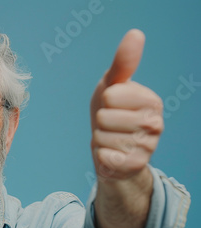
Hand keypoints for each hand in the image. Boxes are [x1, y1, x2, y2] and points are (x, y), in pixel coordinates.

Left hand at [90, 29, 162, 180]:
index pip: (110, 96)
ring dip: (100, 139)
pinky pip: (105, 156)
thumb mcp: (112, 86)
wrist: (110, 150)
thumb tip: (135, 34)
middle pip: (104, 117)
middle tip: (110, 126)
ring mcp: (147, 146)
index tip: (113, 106)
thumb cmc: (111, 113)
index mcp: (151, 100)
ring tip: (111, 139)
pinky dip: (102, 155)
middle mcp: (155, 123)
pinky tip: (112, 154)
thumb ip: (123, 63)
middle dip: (100, 122)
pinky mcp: (135, 165)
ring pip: (103, 137)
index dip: (104, 101)